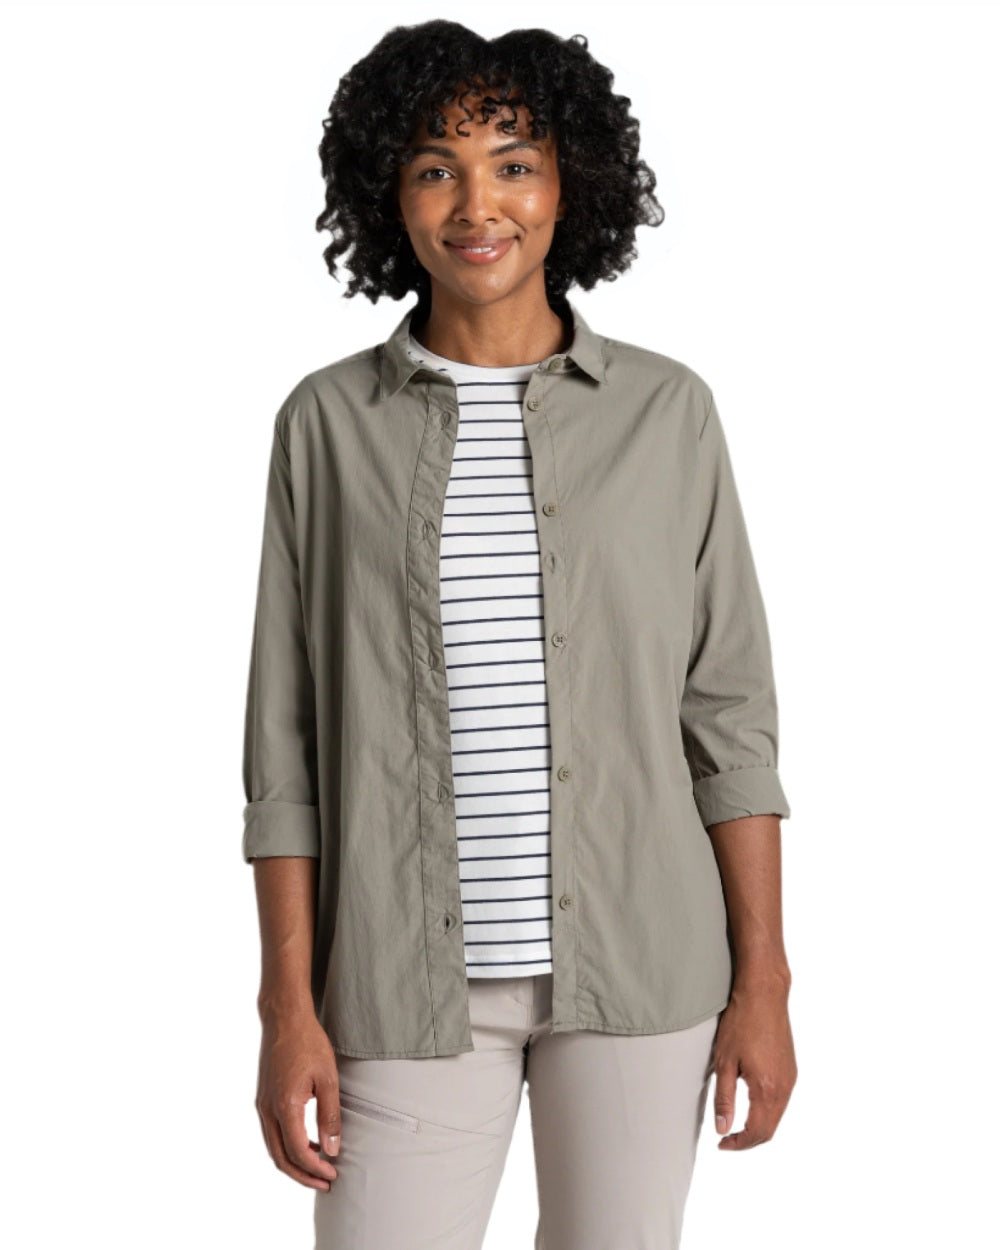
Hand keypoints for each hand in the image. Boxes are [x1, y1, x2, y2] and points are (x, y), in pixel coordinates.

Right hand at [255, 1007, 342, 1189]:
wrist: (284, 1018)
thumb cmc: (308, 1043)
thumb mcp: (328, 1078)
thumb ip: (330, 1116)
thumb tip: (332, 1149)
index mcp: (284, 1105)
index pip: (297, 1151)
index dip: (315, 1168)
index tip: (333, 1174)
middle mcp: (267, 1110)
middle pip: (280, 1157)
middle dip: (302, 1175)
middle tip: (325, 1183)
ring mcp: (262, 1105)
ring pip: (274, 1148)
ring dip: (294, 1163)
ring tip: (318, 1168)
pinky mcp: (263, 1099)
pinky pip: (272, 1133)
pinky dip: (287, 1146)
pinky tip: (307, 1143)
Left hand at [712, 976, 796, 1149]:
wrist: (764, 994)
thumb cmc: (741, 1022)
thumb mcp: (725, 1061)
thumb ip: (724, 1098)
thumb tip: (723, 1129)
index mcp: (768, 1089)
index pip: (757, 1132)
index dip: (739, 1144)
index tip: (722, 1145)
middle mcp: (785, 1087)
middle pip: (770, 1129)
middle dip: (749, 1139)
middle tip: (727, 1139)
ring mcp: (791, 1077)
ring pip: (777, 1115)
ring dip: (759, 1126)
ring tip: (736, 1124)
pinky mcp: (791, 1068)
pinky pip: (782, 1100)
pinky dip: (767, 1110)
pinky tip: (750, 1103)